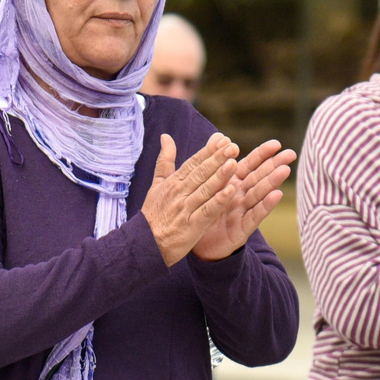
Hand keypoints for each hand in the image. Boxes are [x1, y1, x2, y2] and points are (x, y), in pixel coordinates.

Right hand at [141, 134, 238, 265]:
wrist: (145, 244)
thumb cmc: (153, 213)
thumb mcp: (157, 184)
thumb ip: (165, 160)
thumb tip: (166, 136)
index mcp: (173, 182)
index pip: (193, 163)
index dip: (209, 151)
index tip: (223, 139)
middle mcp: (180, 192)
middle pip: (201, 173)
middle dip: (217, 159)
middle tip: (232, 146)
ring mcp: (185, 209)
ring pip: (205, 189)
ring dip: (220, 176)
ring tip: (234, 162)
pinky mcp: (191, 226)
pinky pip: (207, 211)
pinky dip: (218, 201)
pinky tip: (230, 191)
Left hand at [192, 140, 296, 261]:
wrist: (198, 244)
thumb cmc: (203, 211)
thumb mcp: (206, 184)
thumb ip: (214, 161)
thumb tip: (218, 135)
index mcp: (232, 183)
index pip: (249, 165)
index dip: (262, 154)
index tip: (276, 144)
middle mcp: (240, 196)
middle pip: (260, 177)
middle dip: (275, 165)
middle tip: (291, 154)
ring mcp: (243, 212)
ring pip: (259, 194)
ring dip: (272, 182)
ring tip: (285, 170)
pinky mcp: (242, 229)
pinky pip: (254, 215)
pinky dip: (265, 205)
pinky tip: (277, 195)